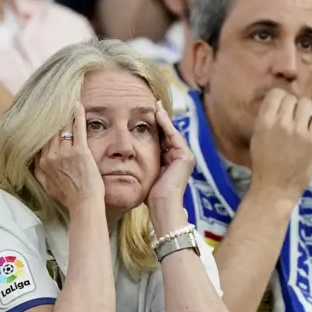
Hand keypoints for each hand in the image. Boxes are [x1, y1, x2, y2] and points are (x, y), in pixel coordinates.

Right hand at [34, 102, 103, 211]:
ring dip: (65, 114)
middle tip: (57, 102)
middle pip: (50, 130)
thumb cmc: (69, 198)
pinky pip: (77, 128)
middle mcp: (50, 156)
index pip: (41, 139)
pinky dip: (78, 115)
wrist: (84, 205)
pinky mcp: (80, 152)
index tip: (46, 116)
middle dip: (53, 117)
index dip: (44, 127)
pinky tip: (78, 104)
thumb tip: (36, 160)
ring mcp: (65, 153)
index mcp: (42, 163)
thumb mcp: (46, 186)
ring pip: (62, 127)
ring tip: (66, 102)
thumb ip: (39, 171)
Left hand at [147, 101, 195, 232]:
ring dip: (163, 118)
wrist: (162, 207)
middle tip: (152, 104)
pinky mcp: (186, 157)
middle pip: (168, 135)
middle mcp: (181, 159)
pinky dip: (166, 125)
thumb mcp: (145, 176)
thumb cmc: (151, 198)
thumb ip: (141, 165)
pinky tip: (157, 114)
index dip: (154, 128)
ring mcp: (185, 157)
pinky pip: (173, 136)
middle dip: (160, 120)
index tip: (145, 115)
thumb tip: (125, 158)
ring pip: (171, 133)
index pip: (162, 141)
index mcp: (172, 163)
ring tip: (154, 105)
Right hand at [250, 89, 311, 203]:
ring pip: (306, 104)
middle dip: (292, 106)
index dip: (281, 99)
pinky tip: (309, 133)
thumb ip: (267, 120)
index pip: (276, 94)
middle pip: (292, 98)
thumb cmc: (263, 164)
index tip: (282, 108)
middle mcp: (281, 123)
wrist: (274, 188)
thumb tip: (280, 105)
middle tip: (292, 119)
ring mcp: (298, 132)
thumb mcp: (257, 138)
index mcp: (263, 122)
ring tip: (301, 124)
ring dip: (304, 112)